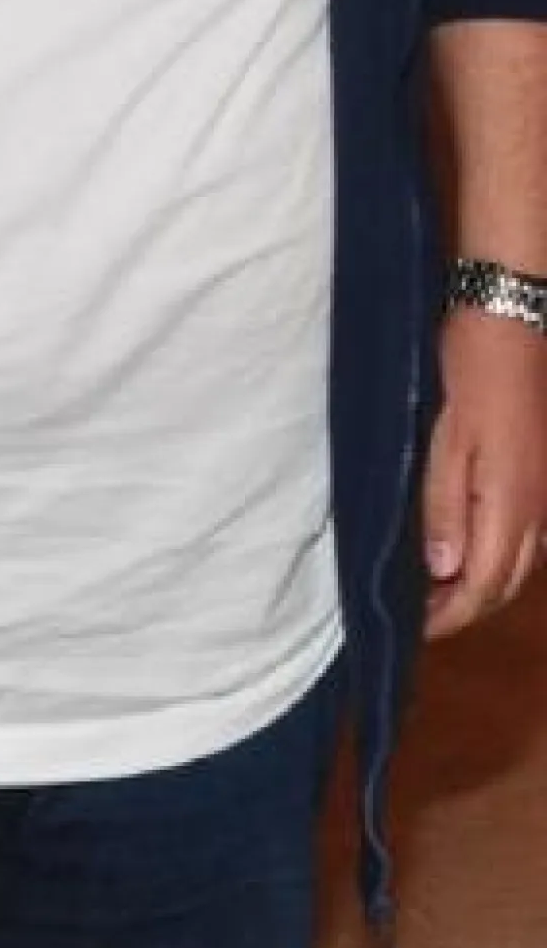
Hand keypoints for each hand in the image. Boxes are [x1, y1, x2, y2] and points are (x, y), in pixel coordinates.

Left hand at [422, 306, 546, 638]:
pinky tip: (466, 543)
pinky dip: (497, 552)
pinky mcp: (540, 470)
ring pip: (519, 561)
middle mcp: (537, 507)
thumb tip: (444, 571)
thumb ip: (445, 507)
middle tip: (420, 613)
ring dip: (483, 581)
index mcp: (512, 504)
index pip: (484, 586)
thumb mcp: (444, 438)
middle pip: (506, 582)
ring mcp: (544, 489)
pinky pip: (526, 534)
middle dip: (466, 606)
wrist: (510, 316)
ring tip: (436, 586)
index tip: (414, 630)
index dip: (450, 616)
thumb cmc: (469, 371)